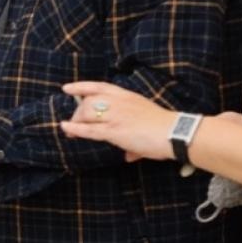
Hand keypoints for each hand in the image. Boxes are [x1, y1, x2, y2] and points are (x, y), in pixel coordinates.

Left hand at [59, 81, 176, 161]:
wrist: (174, 133)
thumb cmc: (165, 128)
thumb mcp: (146, 122)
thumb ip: (134, 138)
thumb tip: (129, 156)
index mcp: (127, 96)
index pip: (100, 86)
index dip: (81, 87)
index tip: (68, 88)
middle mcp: (119, 102)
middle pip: (89, 102)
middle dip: (78, 112)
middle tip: (73, 121)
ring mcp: (116, 116)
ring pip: (87, 113)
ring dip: (76, 121)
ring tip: (69, 130)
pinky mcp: (114, 131)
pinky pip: (90, 129)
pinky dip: (76, 128)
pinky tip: (66, 128)